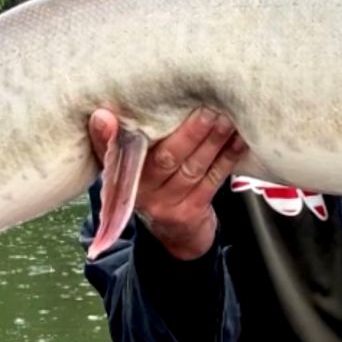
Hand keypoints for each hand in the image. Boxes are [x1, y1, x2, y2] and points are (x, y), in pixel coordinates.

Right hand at [88, 106, 246, 259]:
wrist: (175, 233)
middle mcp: (142, 190)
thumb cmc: (156, 183)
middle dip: (189, 131)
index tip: (104, 116)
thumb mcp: (133, 164)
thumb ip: (123, 138)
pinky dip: (227, 157)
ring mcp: (167, 203)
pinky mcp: (191, 211)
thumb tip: (102, 113)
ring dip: (213, 141)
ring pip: (193, 167)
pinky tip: (238, 139)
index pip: (112, 151)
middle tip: (207, 108)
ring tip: (226, 118)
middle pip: (165, 157)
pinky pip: (212, 180)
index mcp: (121, 173)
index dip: (107, 136)